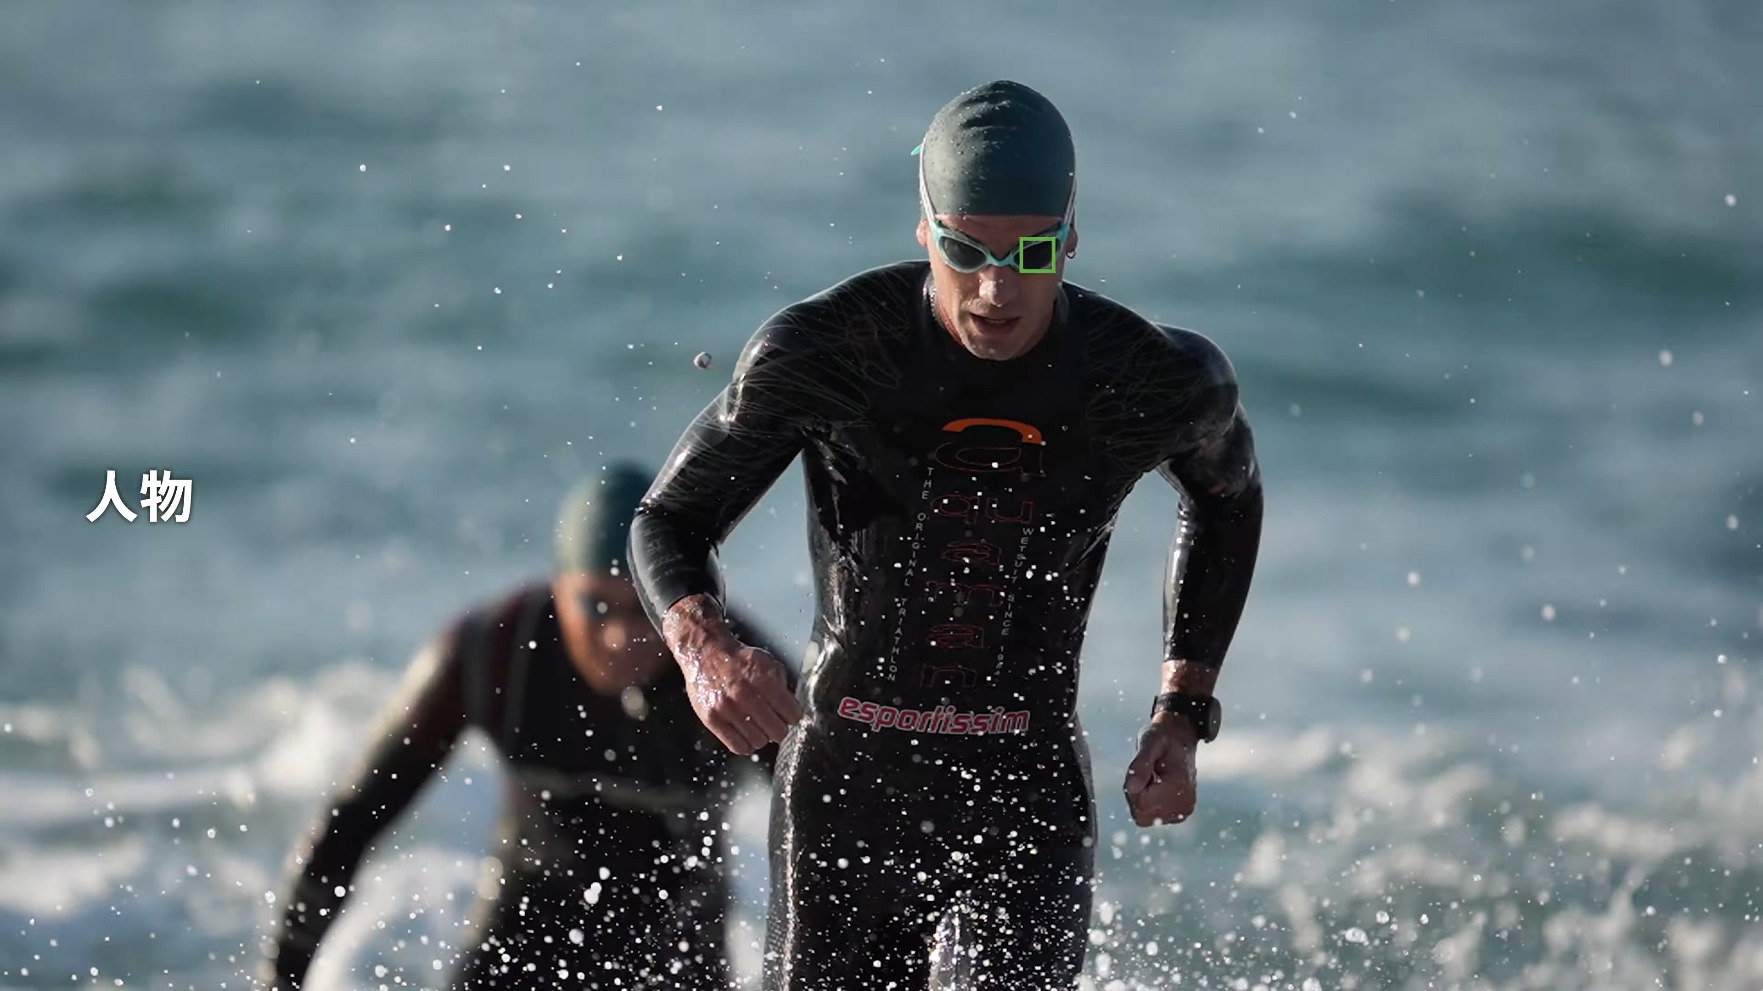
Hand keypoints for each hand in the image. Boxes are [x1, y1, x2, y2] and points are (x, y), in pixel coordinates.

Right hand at [680, 638, 802, 754]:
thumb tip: (793, 707)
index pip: (792, 714)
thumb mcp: (767, 663)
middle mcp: (746, 696)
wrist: (705, 654)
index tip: (789, 716)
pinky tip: (745, 734)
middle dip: (779, 728)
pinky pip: (737, 746)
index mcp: (764, 680)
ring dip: (761, 736)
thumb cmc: (738, 659)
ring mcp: (728, 709)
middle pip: (778, 732)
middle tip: (774, 723)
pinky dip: (745, 745)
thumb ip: (782, 684)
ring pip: (759, 742)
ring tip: (757, 726)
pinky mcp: (712, 719)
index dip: (793, 716)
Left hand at [1123, 713, 1199, 826]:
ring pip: (1145, 817)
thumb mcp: (1148, 743)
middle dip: (1136, 795)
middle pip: (1142, 814)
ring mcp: (1183, 812)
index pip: (1141, 804)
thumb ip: (1139, 766)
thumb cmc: (1163, 738)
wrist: (1180, 739)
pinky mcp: (1180, 814)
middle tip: (1146, 773)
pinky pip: (1152, 817)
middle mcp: (1184, 804)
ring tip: (1153, 777)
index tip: (1141, 770)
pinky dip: (1149, 803)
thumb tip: (1130, 788)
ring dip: (1142, 799)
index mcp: (1179, 786)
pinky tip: (1157, 786)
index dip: (1133, 789)